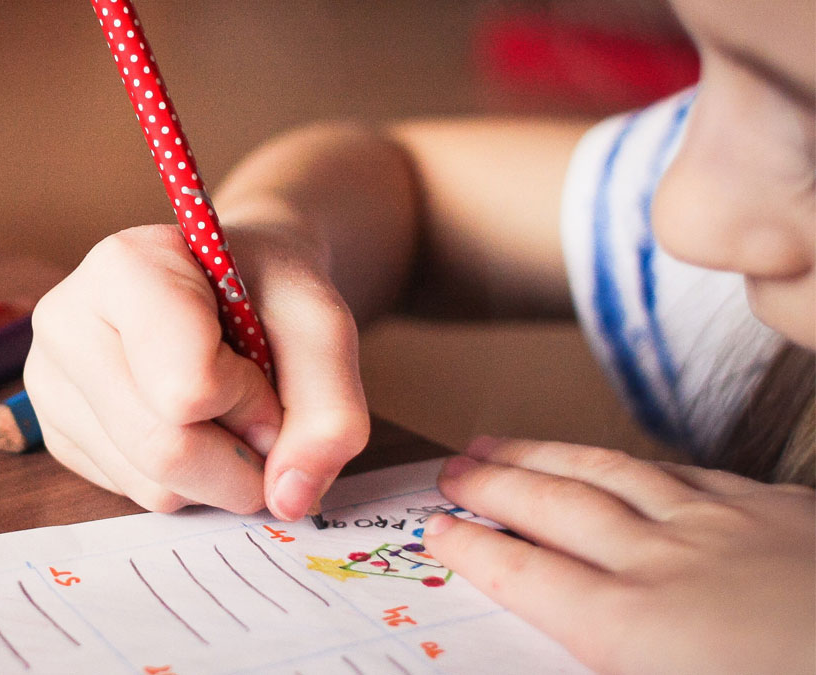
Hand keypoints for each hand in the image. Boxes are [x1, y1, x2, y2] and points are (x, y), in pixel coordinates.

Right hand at [24, 223, 368, 518]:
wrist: (228, 284)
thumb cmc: (267, 292)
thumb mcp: (322, 327)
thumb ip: (330, 410)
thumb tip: (289, 499)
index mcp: (123, 267)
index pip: (188, 388)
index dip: (252, 400)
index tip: (265, 367)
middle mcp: (65, 322)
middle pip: (164, 449)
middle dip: (240, 457)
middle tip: (262, 416)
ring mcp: (49, 382)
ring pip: (151, 485)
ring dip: (217, 473)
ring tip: (222, 410)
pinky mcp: (55, 434)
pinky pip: (133, 495)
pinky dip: (185, 480)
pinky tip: (186, 424)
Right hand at [424, 438, 815, 674]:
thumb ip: (611, 662)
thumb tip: (574, 652)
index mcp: (636, 630)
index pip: (526, 574)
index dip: (474, 549)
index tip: (435, 529)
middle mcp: (667, 563)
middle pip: (555, 507)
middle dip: (493, 484)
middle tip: (450, 468)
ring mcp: (728, 527)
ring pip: (613, 473)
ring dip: (547, 455)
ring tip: (502, 441)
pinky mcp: (786, 512)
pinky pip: (691, 473)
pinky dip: (640, 464)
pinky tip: (631, 462)